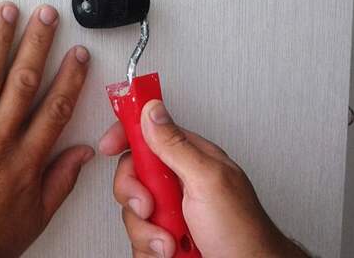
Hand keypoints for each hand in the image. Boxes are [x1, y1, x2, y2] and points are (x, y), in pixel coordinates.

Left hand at [0, 3, 93, 257]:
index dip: (69, 77)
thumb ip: (60, 182)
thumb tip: (84, 153)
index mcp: (25, 163)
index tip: (77, 53)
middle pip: (23, 84)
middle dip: (37, 44)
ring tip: (7, 12)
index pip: (55, 109)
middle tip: (45, 15)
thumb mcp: (33, 220)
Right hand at [99, 100, 308, 257]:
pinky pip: (138, 239)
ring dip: (148, 231)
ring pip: (132, 211)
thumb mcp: (207, 180)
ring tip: (173, 239)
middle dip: (135, 195)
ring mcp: (171, 212)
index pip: (150, 133)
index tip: (109, 144)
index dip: (126, 134)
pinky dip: (150, 249)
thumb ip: (175, 144)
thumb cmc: (244, 233)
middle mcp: (178, 183)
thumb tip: (152, 109)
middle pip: (132, 174)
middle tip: (151, 206)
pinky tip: (172, 251)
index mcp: (190, 158)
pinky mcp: (164, 237)